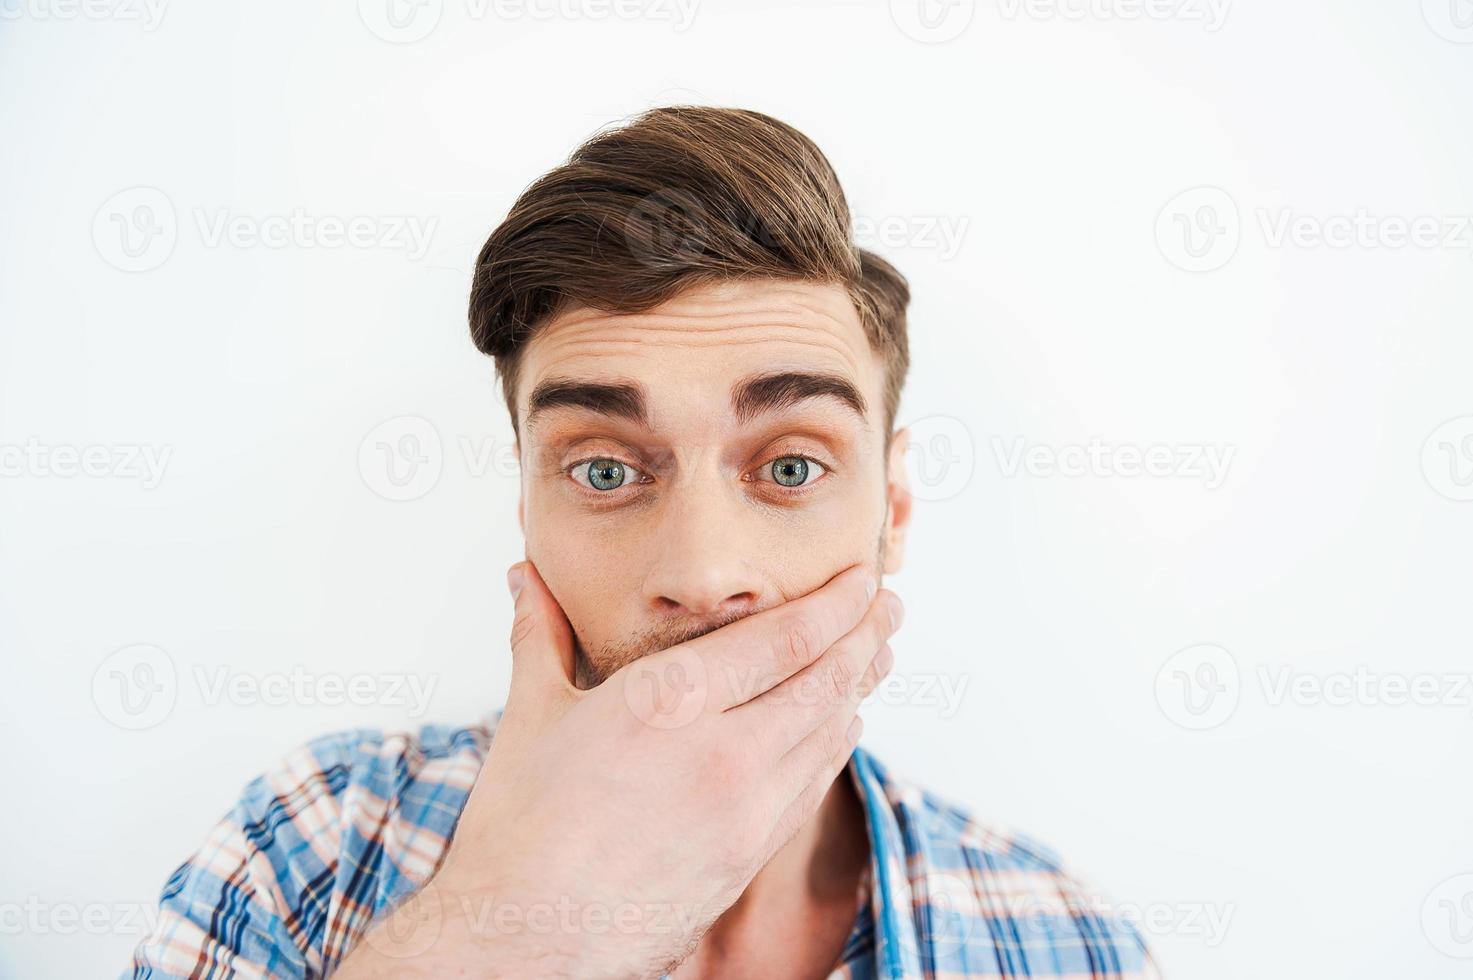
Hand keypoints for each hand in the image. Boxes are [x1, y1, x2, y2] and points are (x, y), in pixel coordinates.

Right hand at [336, 559, 901, 978]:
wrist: (529, 939)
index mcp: (671, 701)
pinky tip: (838, 727)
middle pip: (826, 681)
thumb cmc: (522, 829)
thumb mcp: (531, 715)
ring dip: (860, 688)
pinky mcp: (749, 854)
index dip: (837, 604)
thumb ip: (540, 634)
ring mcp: (746, 810)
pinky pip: (813, 784)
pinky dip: (835, 745)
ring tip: (876, 655)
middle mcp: (724, 751)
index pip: (786, 638)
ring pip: (829, 734)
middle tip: (889, 606)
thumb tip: (526, 576)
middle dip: (866, 636)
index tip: (863, 578)